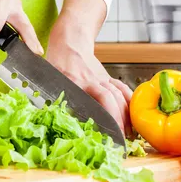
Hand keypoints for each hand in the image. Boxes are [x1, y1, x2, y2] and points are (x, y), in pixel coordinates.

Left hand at [46, 0, 132, 135]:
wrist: (70, 40)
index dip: (105, 116)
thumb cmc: (56, 60)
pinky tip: (133, 117)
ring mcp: (103, 78)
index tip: (106, 134)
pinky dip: (130, 103)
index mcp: (77, 80)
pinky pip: (122, 90)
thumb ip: (50, 96)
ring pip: (120, 96)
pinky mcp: (107, 78)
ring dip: (126, 115)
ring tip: (129, 135)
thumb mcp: (47, 78)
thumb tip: (47, 117)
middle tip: (120, 141)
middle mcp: (93, 80)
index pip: (97, 99)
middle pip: (112, 100)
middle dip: (118, 121)